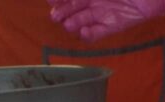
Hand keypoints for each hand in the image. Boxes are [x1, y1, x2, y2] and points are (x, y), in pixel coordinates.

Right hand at [47, 0, 164, 40]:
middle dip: (64, 11)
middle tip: (54, 16)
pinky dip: (91, 34)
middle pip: (75, 6)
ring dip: (75, 23)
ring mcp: (105, 12)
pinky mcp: (115, 24)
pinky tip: (84, 34)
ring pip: (85, 19)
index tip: (50, 0)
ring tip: (68, 25)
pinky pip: (100, 31)